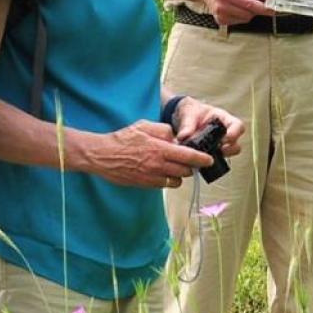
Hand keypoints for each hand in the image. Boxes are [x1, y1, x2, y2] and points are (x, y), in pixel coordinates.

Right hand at [89, 120, 215, 187]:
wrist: (103, 156)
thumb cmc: (123, 139)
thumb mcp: (144, 126)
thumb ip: (163, 130)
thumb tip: (176, 137)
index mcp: (160, 149)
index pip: (189, 156)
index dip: (202, 159)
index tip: (209, 160)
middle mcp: (159, 165)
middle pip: (186, 171)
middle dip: (191, 166)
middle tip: (189, 161)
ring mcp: (153, 177)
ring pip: (177, 181)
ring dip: (180, 175)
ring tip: (175, 167)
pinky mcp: (147, 185)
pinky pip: (165, 186)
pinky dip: (168, 181)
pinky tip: (163, 173)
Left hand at [172, 97, 245, 157]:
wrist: (184, 120)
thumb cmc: (191, 113)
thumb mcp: (188, 114)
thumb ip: (187, 124)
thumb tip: (183, 137)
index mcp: (224, 120)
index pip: (238, 126)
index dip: (235, 133)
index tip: (226, 138)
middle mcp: (225, 134)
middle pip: (236, 145)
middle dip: (229, 149)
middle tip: (218, 150)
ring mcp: (220, 146)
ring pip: (227, 155)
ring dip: (219, 157)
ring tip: (206, 156)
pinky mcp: (212, 154)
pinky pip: (215, 161)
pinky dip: (208, 163)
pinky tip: (199, 161)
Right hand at [196, 0, 274, 25]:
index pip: (250, 4)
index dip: (263, 8)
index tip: (273, 9)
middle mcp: (222, 6)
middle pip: (249, 14)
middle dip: (255, 7)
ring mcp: (220, 15)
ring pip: (245, 19)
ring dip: (248, 11)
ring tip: (242, 0)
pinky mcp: (220, 21)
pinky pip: (239, 21)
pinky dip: (241, 15)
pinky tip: (236, 6)